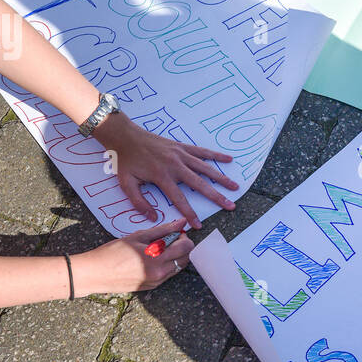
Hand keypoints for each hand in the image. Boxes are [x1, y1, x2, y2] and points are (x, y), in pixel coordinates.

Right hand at [74, 219, 194, 294]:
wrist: (95, 273)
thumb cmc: (113, 252)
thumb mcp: (137, 237)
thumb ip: (162, 230)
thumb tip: (180, 222)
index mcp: (157, 259)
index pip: (186, 248)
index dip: (184, 237)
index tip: (177, 232)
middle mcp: (160, 273)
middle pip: (185, 259)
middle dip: (182, 247)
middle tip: (169, 239)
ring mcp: (156, 282)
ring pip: (178, 268)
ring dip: (175, 257)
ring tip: (159, 248)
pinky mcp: (151, 287)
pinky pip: (168, 274)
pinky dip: (166, 265)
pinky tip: (152, 258)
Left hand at [95, 112, 237, 228]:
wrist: (126, 136)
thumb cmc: (126, 161)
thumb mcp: (126, 183)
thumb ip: (139, 202)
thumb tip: (153, 217)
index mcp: (162, 176)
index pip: (179, 199)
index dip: (189, 212)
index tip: (198, 224)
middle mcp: (175, 166)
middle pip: (200, 184)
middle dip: (216, 196)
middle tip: (230, 206)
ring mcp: (181, 155)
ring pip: (205, 168)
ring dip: (221, 178)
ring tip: (234, 187)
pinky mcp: (182, 147)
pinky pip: (202, 151)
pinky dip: (216, 155)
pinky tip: (229, 159)